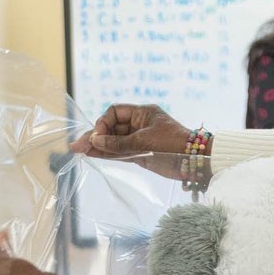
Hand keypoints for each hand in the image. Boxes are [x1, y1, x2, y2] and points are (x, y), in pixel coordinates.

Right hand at [70, 104, 194, 156]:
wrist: (196, 162)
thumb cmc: (174, 145)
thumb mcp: (145, 141)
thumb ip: (119, 143)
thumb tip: (95, 141)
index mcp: (143, 113)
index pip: (114, 113)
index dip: (103, 123)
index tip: (99, 135)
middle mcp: (139, 125)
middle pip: (111, 128)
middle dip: (95, 136)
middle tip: (77, 146)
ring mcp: (139, 140)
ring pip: (114, 142)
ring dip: (98, 146)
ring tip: (79, 151)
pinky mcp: (141, 155)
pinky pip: (120, 153)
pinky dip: (108, 154)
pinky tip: (92, 155)